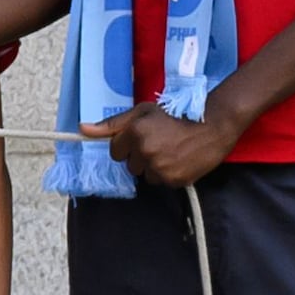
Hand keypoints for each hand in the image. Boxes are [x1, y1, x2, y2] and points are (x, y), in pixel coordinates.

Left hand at [93, 102, 242, 185]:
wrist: (212, 124)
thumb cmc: (175, 114)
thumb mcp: (142, 112)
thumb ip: (111, 124)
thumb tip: (82, 129)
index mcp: (134, 132)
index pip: (116, 151)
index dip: (127, 145)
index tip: (141, 138)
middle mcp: (145, 151)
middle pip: (130, 165)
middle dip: (140, 156)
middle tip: (160, 143)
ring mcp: (160, 167)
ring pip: (146, 175)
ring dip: (154, 167)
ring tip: (171, 151)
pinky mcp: (175, 180)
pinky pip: (162, 182)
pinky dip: (168, 175)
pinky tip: (180, 160)